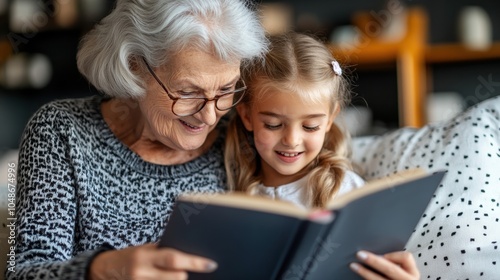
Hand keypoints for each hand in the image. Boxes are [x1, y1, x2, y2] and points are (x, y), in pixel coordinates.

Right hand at [88, 243, 216, 279]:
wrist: (105, 270)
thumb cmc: (132, 257)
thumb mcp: (146, 249)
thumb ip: (164, 252)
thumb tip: (192, 252)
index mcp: (144, 256)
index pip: (174, 258)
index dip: (195, 262)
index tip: (212, 264)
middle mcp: (141, 272)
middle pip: (176, 278)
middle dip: (190, 276)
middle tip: (205, 271)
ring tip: (191, 277)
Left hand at [349, 250, 419, 279]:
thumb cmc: (398, 278)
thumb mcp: (403, 271)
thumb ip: (394, 263)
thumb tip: (375, 253)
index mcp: (412, 273)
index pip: (406, 257)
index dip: (393, 255)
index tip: (382, 254)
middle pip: (390, 268)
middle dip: (374, 261)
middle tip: (360, 254)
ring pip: (379, 279)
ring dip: (364, 272)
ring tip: (354, 266)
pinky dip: (365, 279)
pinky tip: (359, 276)